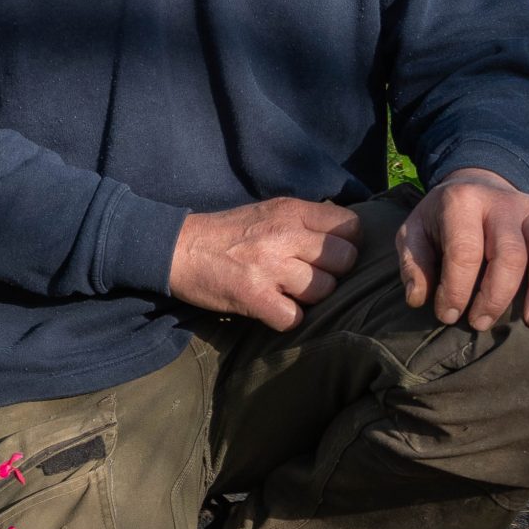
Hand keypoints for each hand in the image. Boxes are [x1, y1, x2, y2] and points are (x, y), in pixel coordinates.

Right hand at [167, 198, 363, 330]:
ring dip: (309, 298)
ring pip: (325, 290)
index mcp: (290, 210)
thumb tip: (347, 238)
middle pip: (345, 260)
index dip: (346, 244)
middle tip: (307, 275)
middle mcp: (283, 235)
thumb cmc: (227, 233)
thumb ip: (305, 221)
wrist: (177, 249)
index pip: (350, 226)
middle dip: (331, 272)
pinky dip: (285, 318)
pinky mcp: (255, 298)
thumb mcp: (267, 211)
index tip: (328, 253)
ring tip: (286, 291)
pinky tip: (270, 307)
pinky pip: (295, 318)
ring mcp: (270, 267)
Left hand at [396, 167, 528, 332]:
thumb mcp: (414, 232)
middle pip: (510, 254)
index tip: (448, 315)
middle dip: (496, 295)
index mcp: (462, 203)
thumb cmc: (442, 219)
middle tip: (481, 323)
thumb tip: (419, 299)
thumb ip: (414, 263)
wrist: (475, 184)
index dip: (456, 289)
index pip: (464, 252)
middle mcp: (503, 203)